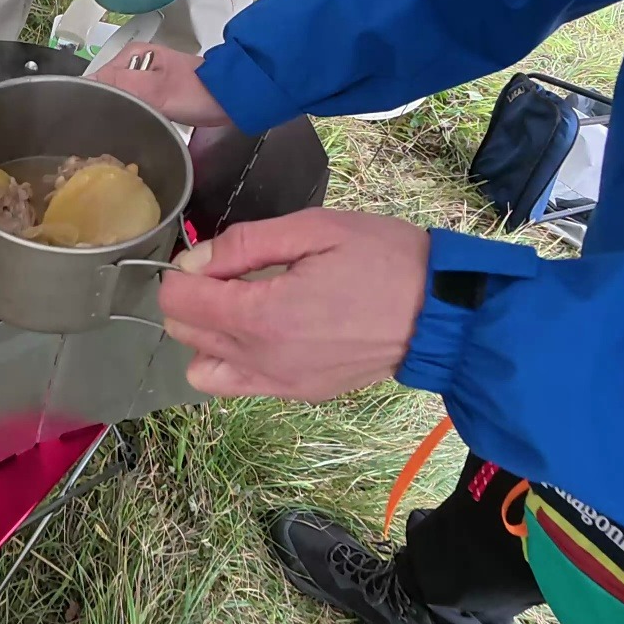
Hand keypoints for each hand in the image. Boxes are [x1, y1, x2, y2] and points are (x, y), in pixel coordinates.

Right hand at [89, 42, 230, 126]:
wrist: (233, 99)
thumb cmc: (198, 93)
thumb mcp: (156, 90)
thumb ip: (121, 86)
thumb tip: (87, 85)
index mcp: (131, 56)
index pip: (96, 79)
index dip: (91, 101)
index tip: (93, 122)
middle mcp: (135, 64)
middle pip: (105, 90)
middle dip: (104, 110)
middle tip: (108, 132)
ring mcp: (146, 78)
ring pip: (119, 100)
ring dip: (118, 115)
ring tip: (121, 133)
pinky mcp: (156, 93)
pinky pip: (133, 105)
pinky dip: (133, 117)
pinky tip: (137, 128)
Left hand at [159, 210, 430, 401]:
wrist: (443, 312)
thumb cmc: (383, 258)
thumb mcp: (313, 228)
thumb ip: (244, 244)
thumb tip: (194, 261)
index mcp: (263, 316)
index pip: (179, 301)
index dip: (183, 271)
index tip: (213, 255)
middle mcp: (263, 360)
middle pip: (184, 334)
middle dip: (191, 299)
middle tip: (229, 272)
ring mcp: (281, 384)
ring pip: (203, 370)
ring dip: (206, 336)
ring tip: (241, 306)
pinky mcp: (300, 394)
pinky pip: (240, 385)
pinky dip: (234, 360)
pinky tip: (264, 331)